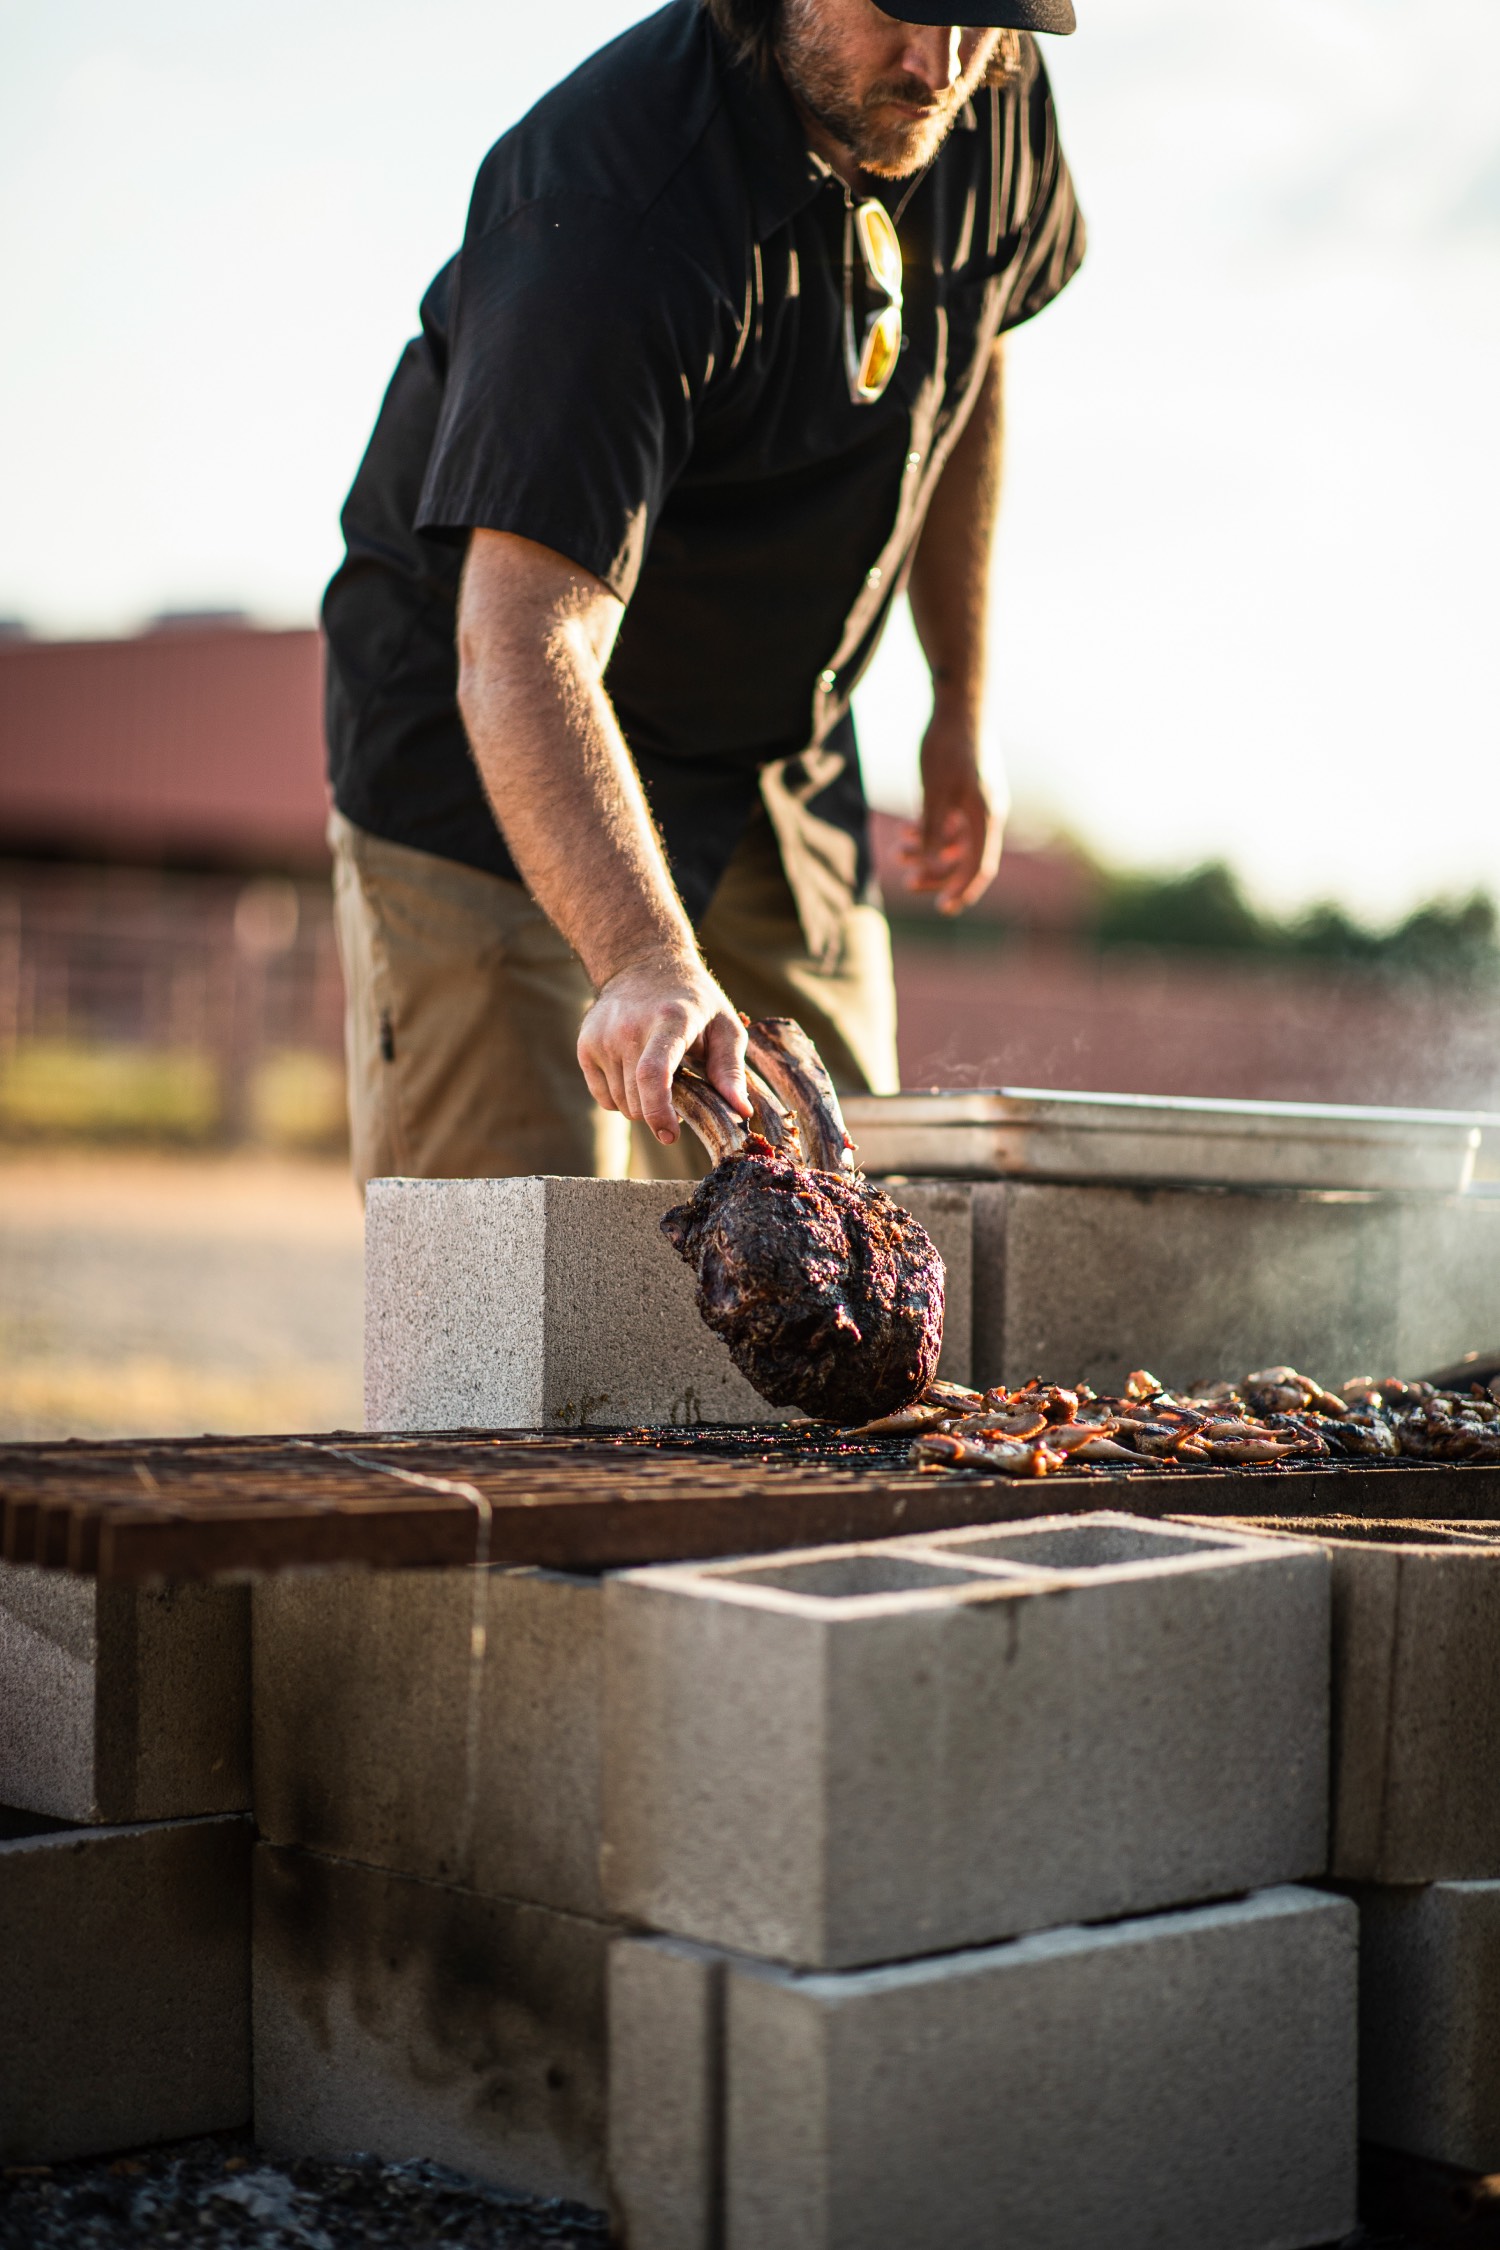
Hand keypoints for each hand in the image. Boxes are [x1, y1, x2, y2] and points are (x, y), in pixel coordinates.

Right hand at [578, 950, 750, 1143]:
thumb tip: (742, 1111)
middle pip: (637, 1100)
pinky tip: (637, 1076)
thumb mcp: (725, 1026)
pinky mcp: (585, 1046)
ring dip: (642, 1105)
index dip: (659, 1112)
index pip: (653, 1074)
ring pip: (621, 1105)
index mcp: (669, 1021)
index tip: (670, 1135)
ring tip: (660, 1078)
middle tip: (680, 1091)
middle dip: (661, 1112)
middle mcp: (628, 1028)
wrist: (643, 964)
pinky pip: (603, 1099)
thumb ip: (732, 1070)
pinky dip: (622, 1099)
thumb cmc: (695, 1002)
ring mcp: (601, 1037)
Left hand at [899, 717, 1003, 915]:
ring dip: (929, 852)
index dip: (962, 890)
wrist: (958, 707)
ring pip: (956, 843)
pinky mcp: (966, 794)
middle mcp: (987, 814)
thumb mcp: (935, 791)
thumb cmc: (947, 746)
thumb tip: (932, 863)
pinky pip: (952, 825)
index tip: (944, 909)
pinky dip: (932, 833)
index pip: (979, 866)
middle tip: (908, 883)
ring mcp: (978, 804)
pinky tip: (908, 833)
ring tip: (899, 853)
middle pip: (966, 860)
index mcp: (986, 816)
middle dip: (937, 874)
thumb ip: (935, 828)